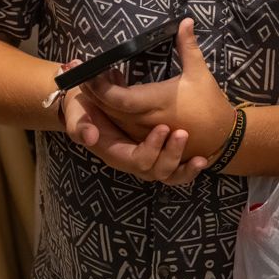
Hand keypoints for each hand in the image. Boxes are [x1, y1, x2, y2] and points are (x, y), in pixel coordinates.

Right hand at [59, 60, 203, 185]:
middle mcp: (131, 160)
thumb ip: (80, 125)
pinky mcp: (156, 152)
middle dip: (171, 156)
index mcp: (114, 152)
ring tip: (200, 158)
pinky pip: (174, 168)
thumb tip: (90, 137)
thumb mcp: (75, 114)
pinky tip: (203, 159)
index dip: (151, 148)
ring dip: (184, 168)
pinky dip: (188, 167)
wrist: (87, 103)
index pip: (136, 160)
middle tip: (183, 134)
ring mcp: (145, 158)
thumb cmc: (83, 108)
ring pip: (168, 175)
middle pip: (156, 171)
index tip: (163, 128)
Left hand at [86, 19, 236, 160]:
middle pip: (107, 108)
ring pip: (110, 118)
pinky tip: (104, 96)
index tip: (87, 69)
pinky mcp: (144, 138)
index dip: (100, 86)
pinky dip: (108, 111)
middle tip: (76, 69)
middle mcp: (145, 120)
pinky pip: (119, 125)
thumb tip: (186, 20)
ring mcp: (143, 131)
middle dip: (91, 90)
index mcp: (156, 102)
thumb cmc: (209, 104)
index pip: (118, 98)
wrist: (219, 138)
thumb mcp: (199, 73)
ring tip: (88, 79)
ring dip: (97, 101)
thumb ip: (188, 47)